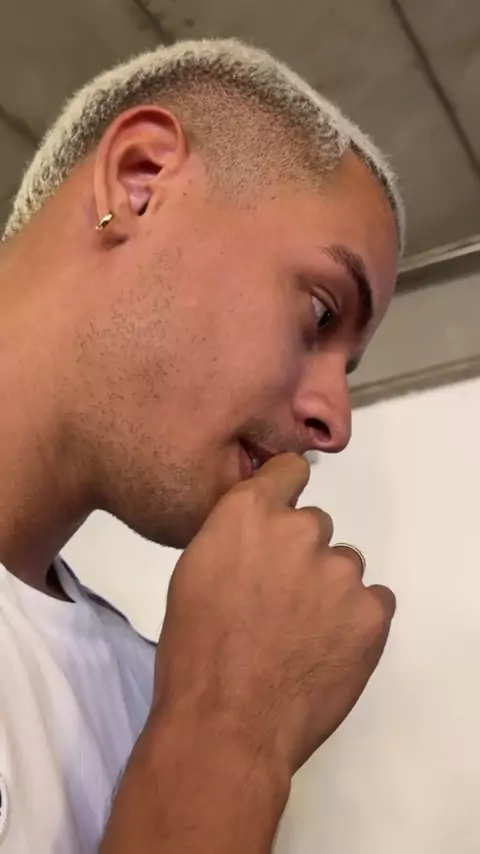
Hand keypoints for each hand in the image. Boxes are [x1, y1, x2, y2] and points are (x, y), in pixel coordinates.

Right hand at [153, 453, 394, 775]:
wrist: (226, 722)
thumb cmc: (195, 650)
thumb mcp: (195, 573)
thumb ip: (234, 538)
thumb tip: (258, 536)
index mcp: (249, 513)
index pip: (289, 470)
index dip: (284, 495)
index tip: (280, 521)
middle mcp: (301, 530)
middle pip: (315, 527)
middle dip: (300, 555)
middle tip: (280, 601)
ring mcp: (342, 571)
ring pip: (344, 567)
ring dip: (328, 590)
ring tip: (302, 634)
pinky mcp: (373, 612)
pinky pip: (373, 602)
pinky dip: (355, 621)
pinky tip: (327, 649)